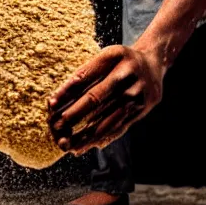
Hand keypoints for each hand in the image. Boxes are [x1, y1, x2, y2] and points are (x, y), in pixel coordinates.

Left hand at [47, 45, 165, 155]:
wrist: (154, 63)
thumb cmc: (119, 62)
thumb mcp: (103, 58)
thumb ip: (82, 75)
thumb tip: (55, 100)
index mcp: (114, 58)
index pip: (85, 77)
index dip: (67, 92)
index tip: (51, 104)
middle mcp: (126, 76)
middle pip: (95, 99)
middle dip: (74, 115)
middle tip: (56, 128)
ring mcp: (136, 94)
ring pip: (106, 118)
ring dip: (86, 134)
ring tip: (69, 145)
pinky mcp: (141, 110)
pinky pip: (119, 127)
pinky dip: (102, 138)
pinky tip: (89, 146)